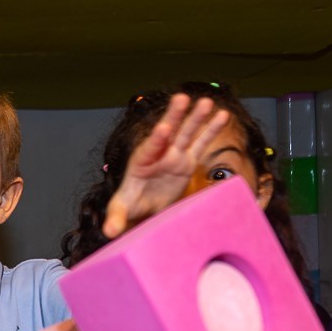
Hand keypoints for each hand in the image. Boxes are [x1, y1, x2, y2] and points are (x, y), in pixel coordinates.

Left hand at [103, 94, 229, 237]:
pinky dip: (210, 130)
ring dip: (196, 118)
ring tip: (208, 102)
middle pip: (167, 133)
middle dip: (174, 116)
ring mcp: (173, 156)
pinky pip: (200, 143)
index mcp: (140, 163)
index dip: (156, 140)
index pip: (148, 150)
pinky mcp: (187, 161)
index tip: (163, 128)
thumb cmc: (130, 206)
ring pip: (186, 133)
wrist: (143, 207)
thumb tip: (108, 232)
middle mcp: (158, 155)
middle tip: (182, 99)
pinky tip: (223, 115)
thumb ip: (115, 219)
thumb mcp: (121, 212)